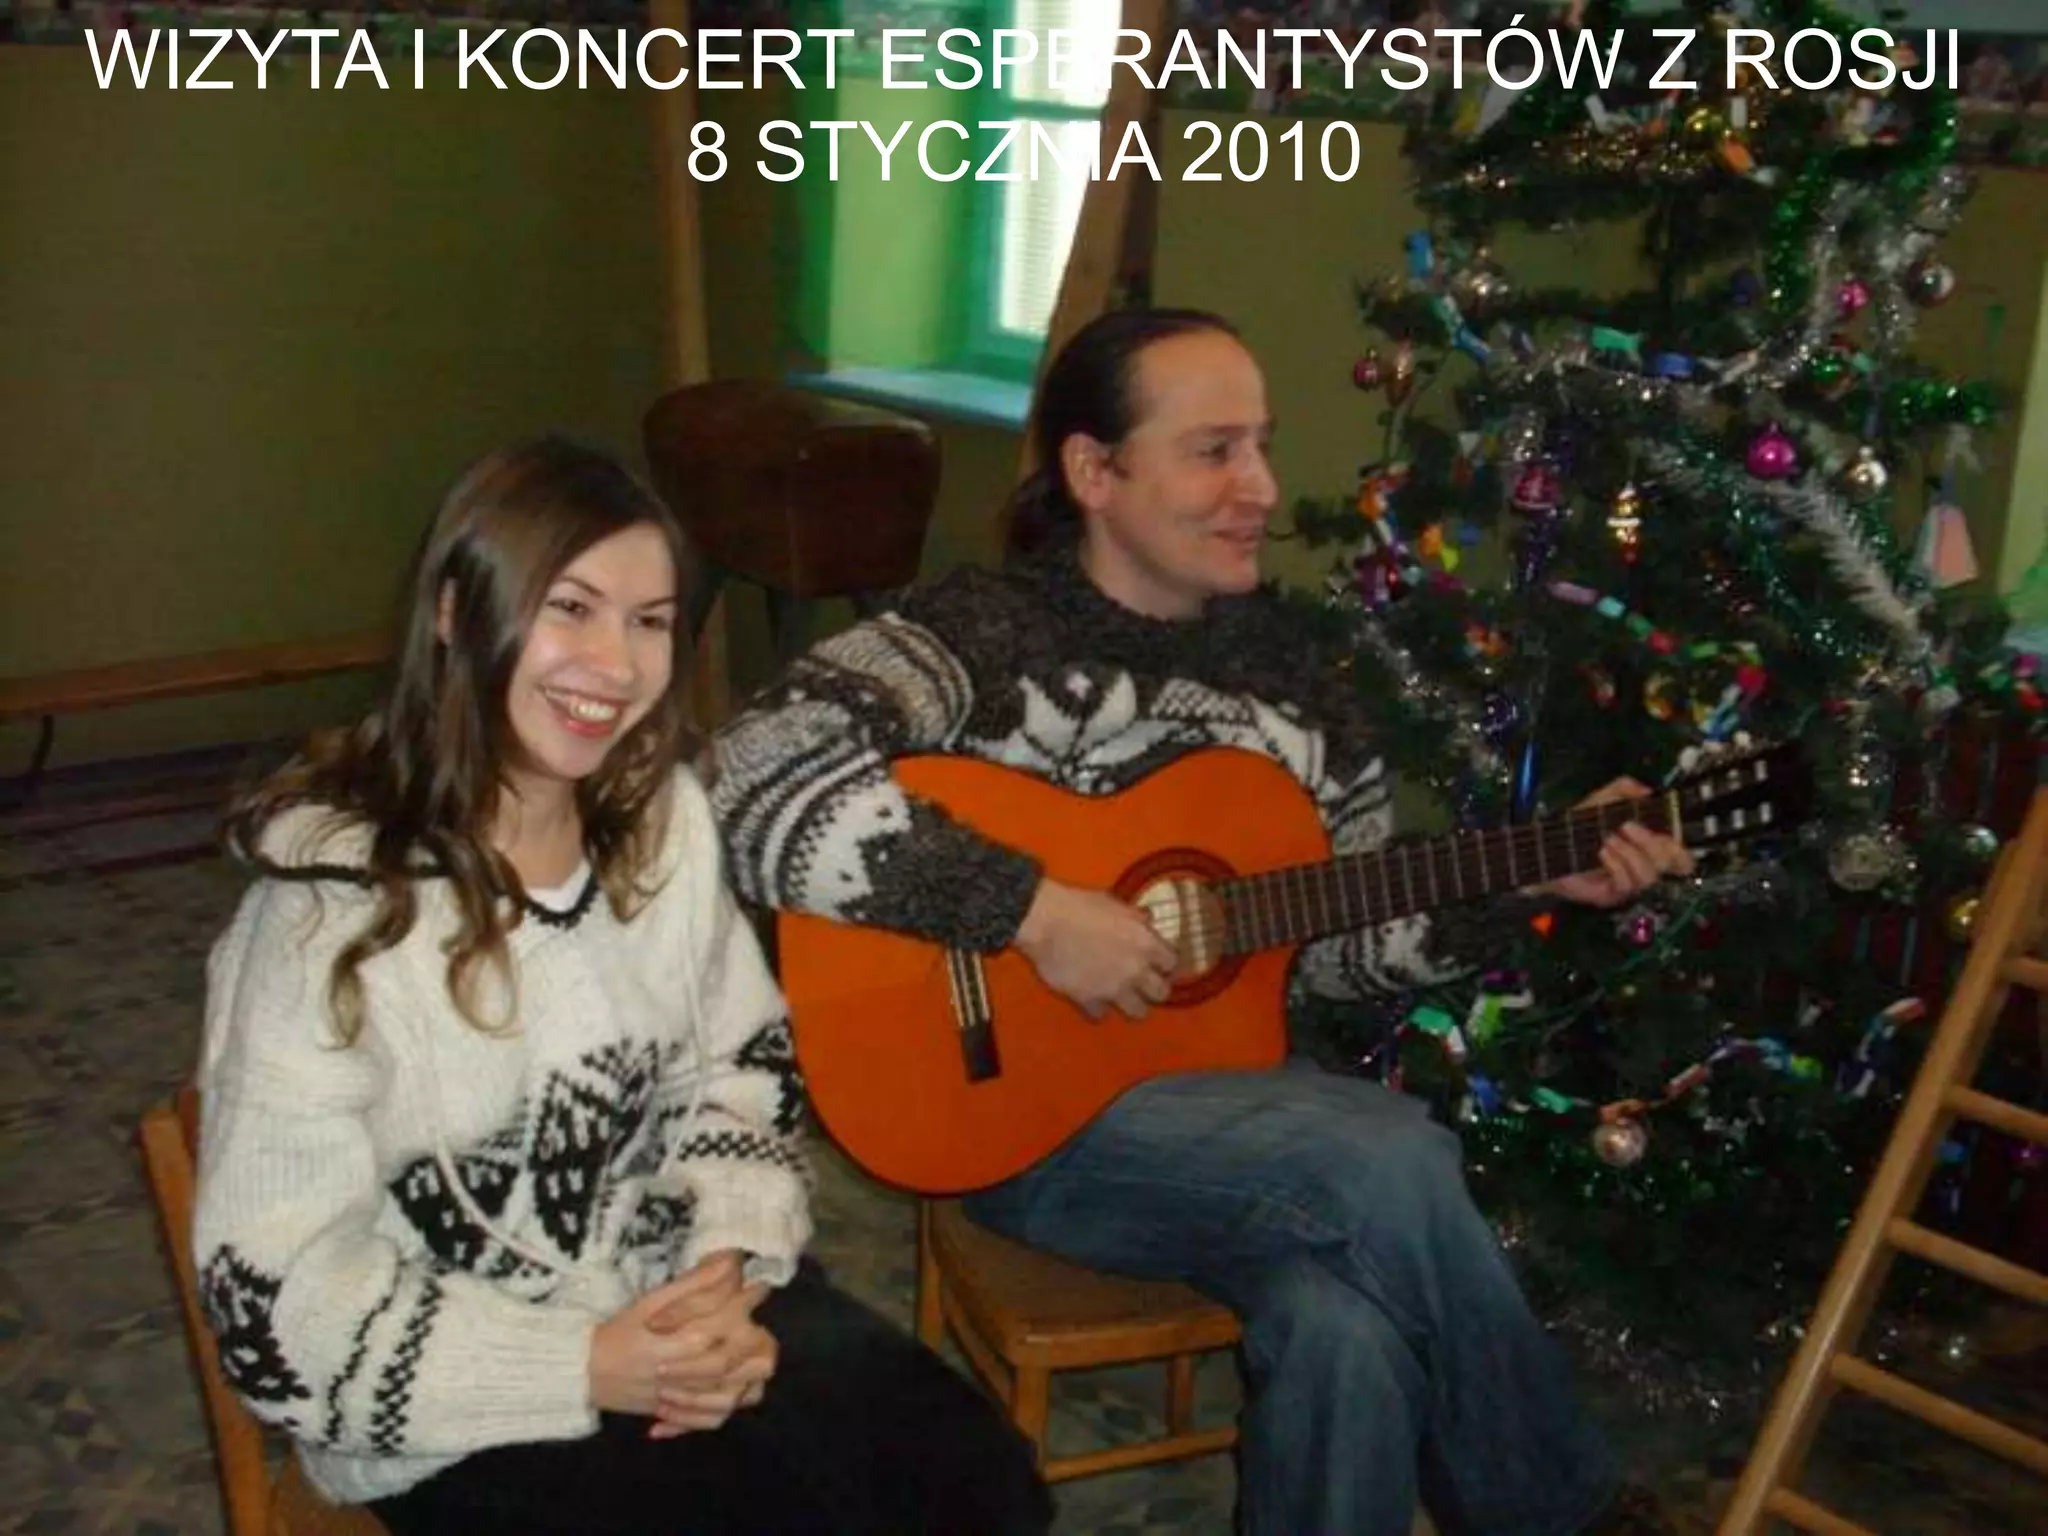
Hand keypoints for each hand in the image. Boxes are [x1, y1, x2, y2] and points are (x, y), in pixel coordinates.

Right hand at [588, 1265, 771, 1432]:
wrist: (584, 1372)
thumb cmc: (620, 1331)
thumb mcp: (652, 1300)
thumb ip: (694, 1284)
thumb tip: (729, 1260)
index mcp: (684, 1340)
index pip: (732, 1319)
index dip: (749, 1299)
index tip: (758, 1286)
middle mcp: (690, 1373)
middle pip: (743, 1359)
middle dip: (756, 1336)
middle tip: (755, 1320)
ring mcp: (686, 1399)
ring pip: (736, 1393)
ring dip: (747, 1372)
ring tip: (748, 1351)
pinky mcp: (679, 1415)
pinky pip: (715, 1418)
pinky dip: (729, 1405)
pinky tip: (733, 1385)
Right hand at [1015, 877, 1178, 1020]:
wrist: (1045, 922)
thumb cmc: (1080, 906)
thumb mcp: (1114, 903)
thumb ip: (1135, 916)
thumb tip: (1147, 918)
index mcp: (1146, 944)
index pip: (1172, 963)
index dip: (1165, 963)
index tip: (1158, 961)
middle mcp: (1136, 971)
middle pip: (1161, 993)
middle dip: (1155, 988)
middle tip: (1143, 982)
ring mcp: (1114, 989)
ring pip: (1138, 1012)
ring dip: (1132, 1004)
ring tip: (1122, 995)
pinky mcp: (1089, 1001)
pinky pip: (1101, 1015)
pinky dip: (1098, 1008)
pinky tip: (1092, 998)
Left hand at [1533, 777, 1694, 908]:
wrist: (1548, 847)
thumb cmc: (1578, 825)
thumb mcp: (1602, 800)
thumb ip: (1624, 788)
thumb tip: (1646, 791)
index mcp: (1646, 846)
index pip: (1679, 857)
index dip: (1682, 852)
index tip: (1672, 839)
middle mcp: (1642, 866)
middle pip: (1667, 864)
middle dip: (1651, 843)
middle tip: (1627, 826)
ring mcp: (1629, 883)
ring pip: (1648, 876)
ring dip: (1629, 854)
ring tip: (1608, 840)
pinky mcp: (1612, 895)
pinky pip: (1626, 884)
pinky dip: (1616, 866)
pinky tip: (1602, 853)